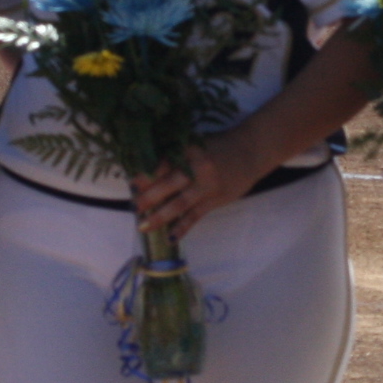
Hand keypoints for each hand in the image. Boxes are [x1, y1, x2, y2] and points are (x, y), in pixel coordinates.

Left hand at [130, 122, 276, 240]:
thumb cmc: (218, 146)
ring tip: (143, 226)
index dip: (146, 175)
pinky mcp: (216, 200)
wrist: (251, 151)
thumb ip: (175, 155)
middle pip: (167, 185)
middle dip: (148, 197)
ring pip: (179, 204)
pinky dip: (183, 228)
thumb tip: (147, 174)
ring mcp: (207, 186)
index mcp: (188, 151)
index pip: (162, 164)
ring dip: (160, 216)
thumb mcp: (195, 144)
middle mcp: (197, 168)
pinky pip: (196, 216)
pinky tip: (170, 238)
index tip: (131, 184)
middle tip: (133, 207)